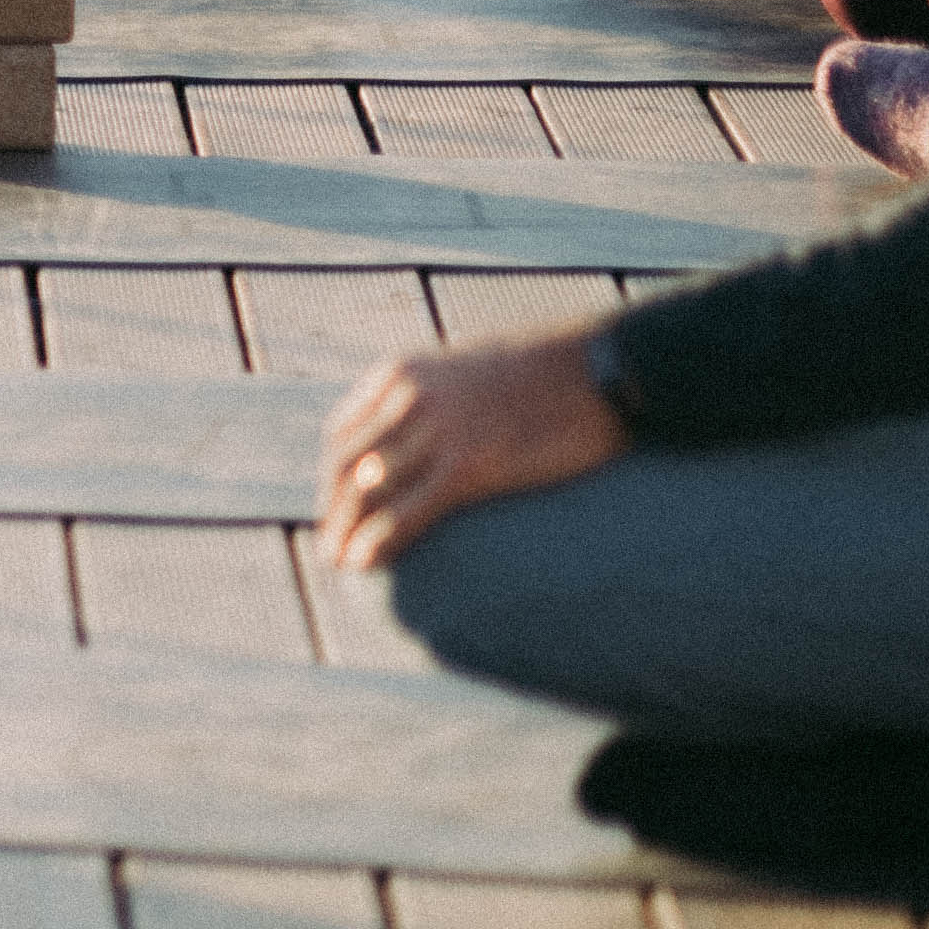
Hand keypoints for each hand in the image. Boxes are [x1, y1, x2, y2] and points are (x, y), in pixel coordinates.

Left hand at [320, 328, 628, 571]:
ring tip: (339, 561)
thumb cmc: (545, 369)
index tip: (333, 506)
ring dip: (346, 530)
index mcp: (400, 372)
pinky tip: (365, 562)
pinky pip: (410, 509)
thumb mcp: (468, 367)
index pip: (342, 432)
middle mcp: (407, 397)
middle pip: (346, 464)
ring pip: (368, 489)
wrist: (602, 367)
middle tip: (327, 546)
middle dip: (332, 509)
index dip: (331, 476)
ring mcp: (439, 430)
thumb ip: (432, 393)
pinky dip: (380, 539)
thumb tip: (416, 429)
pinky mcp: (473, 464)